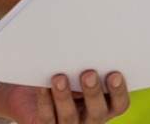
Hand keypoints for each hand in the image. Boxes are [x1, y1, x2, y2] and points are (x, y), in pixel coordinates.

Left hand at [0, 70, 129, 123]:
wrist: (31, 88)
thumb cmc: (62, 72)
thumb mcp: (75, 65)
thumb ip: (84, 59)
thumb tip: (88, 34)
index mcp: (103, 103)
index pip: (119, 103)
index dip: (119, 91)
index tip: (114, 73)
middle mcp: (89, 117)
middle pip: (97, 111)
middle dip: (93, 92)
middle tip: (88, 74)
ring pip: (70, 116)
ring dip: (65, 97)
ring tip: (59, 77)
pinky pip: (47, 117)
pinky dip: (45, 101)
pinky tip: (42, 87)